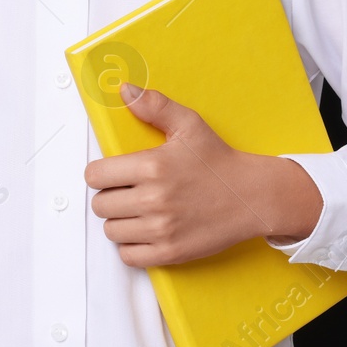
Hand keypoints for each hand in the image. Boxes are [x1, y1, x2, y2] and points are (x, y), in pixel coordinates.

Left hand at [84, 82, 321, 266]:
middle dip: (110, 196)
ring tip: (138, 210)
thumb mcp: (188, 125)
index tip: (113, 173)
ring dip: (119, 221)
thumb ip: (153, 106)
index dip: (100, 173)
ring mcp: (162, 229)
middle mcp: (154, 199)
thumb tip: (126, 90)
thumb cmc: (219, 161)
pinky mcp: (171, 252)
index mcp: (152, 166)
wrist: (252, 196)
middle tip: (128, 190)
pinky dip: (131, 246)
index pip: (95, 176)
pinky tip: (145, 230)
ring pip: (111, 230)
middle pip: (100, 204)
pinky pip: (128, 255)